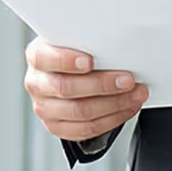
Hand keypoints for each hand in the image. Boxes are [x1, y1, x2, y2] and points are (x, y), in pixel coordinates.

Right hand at [24, 36, 147, 142]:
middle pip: (66, 88)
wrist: (65, 73)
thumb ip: (86, 41)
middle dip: (102, 85)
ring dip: (114, 104)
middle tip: (127, 80)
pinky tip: (126, 107)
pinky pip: (87, 129)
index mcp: (37, 57)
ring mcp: (45, 109)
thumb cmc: (73, 54)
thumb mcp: (73, 41)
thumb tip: (115, 46)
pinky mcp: (58, 127)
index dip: (67, 61)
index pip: (45, 59)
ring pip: (80, 112)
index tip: (90, 61)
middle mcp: (37, 84)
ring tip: (135, 94)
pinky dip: (113, 119)